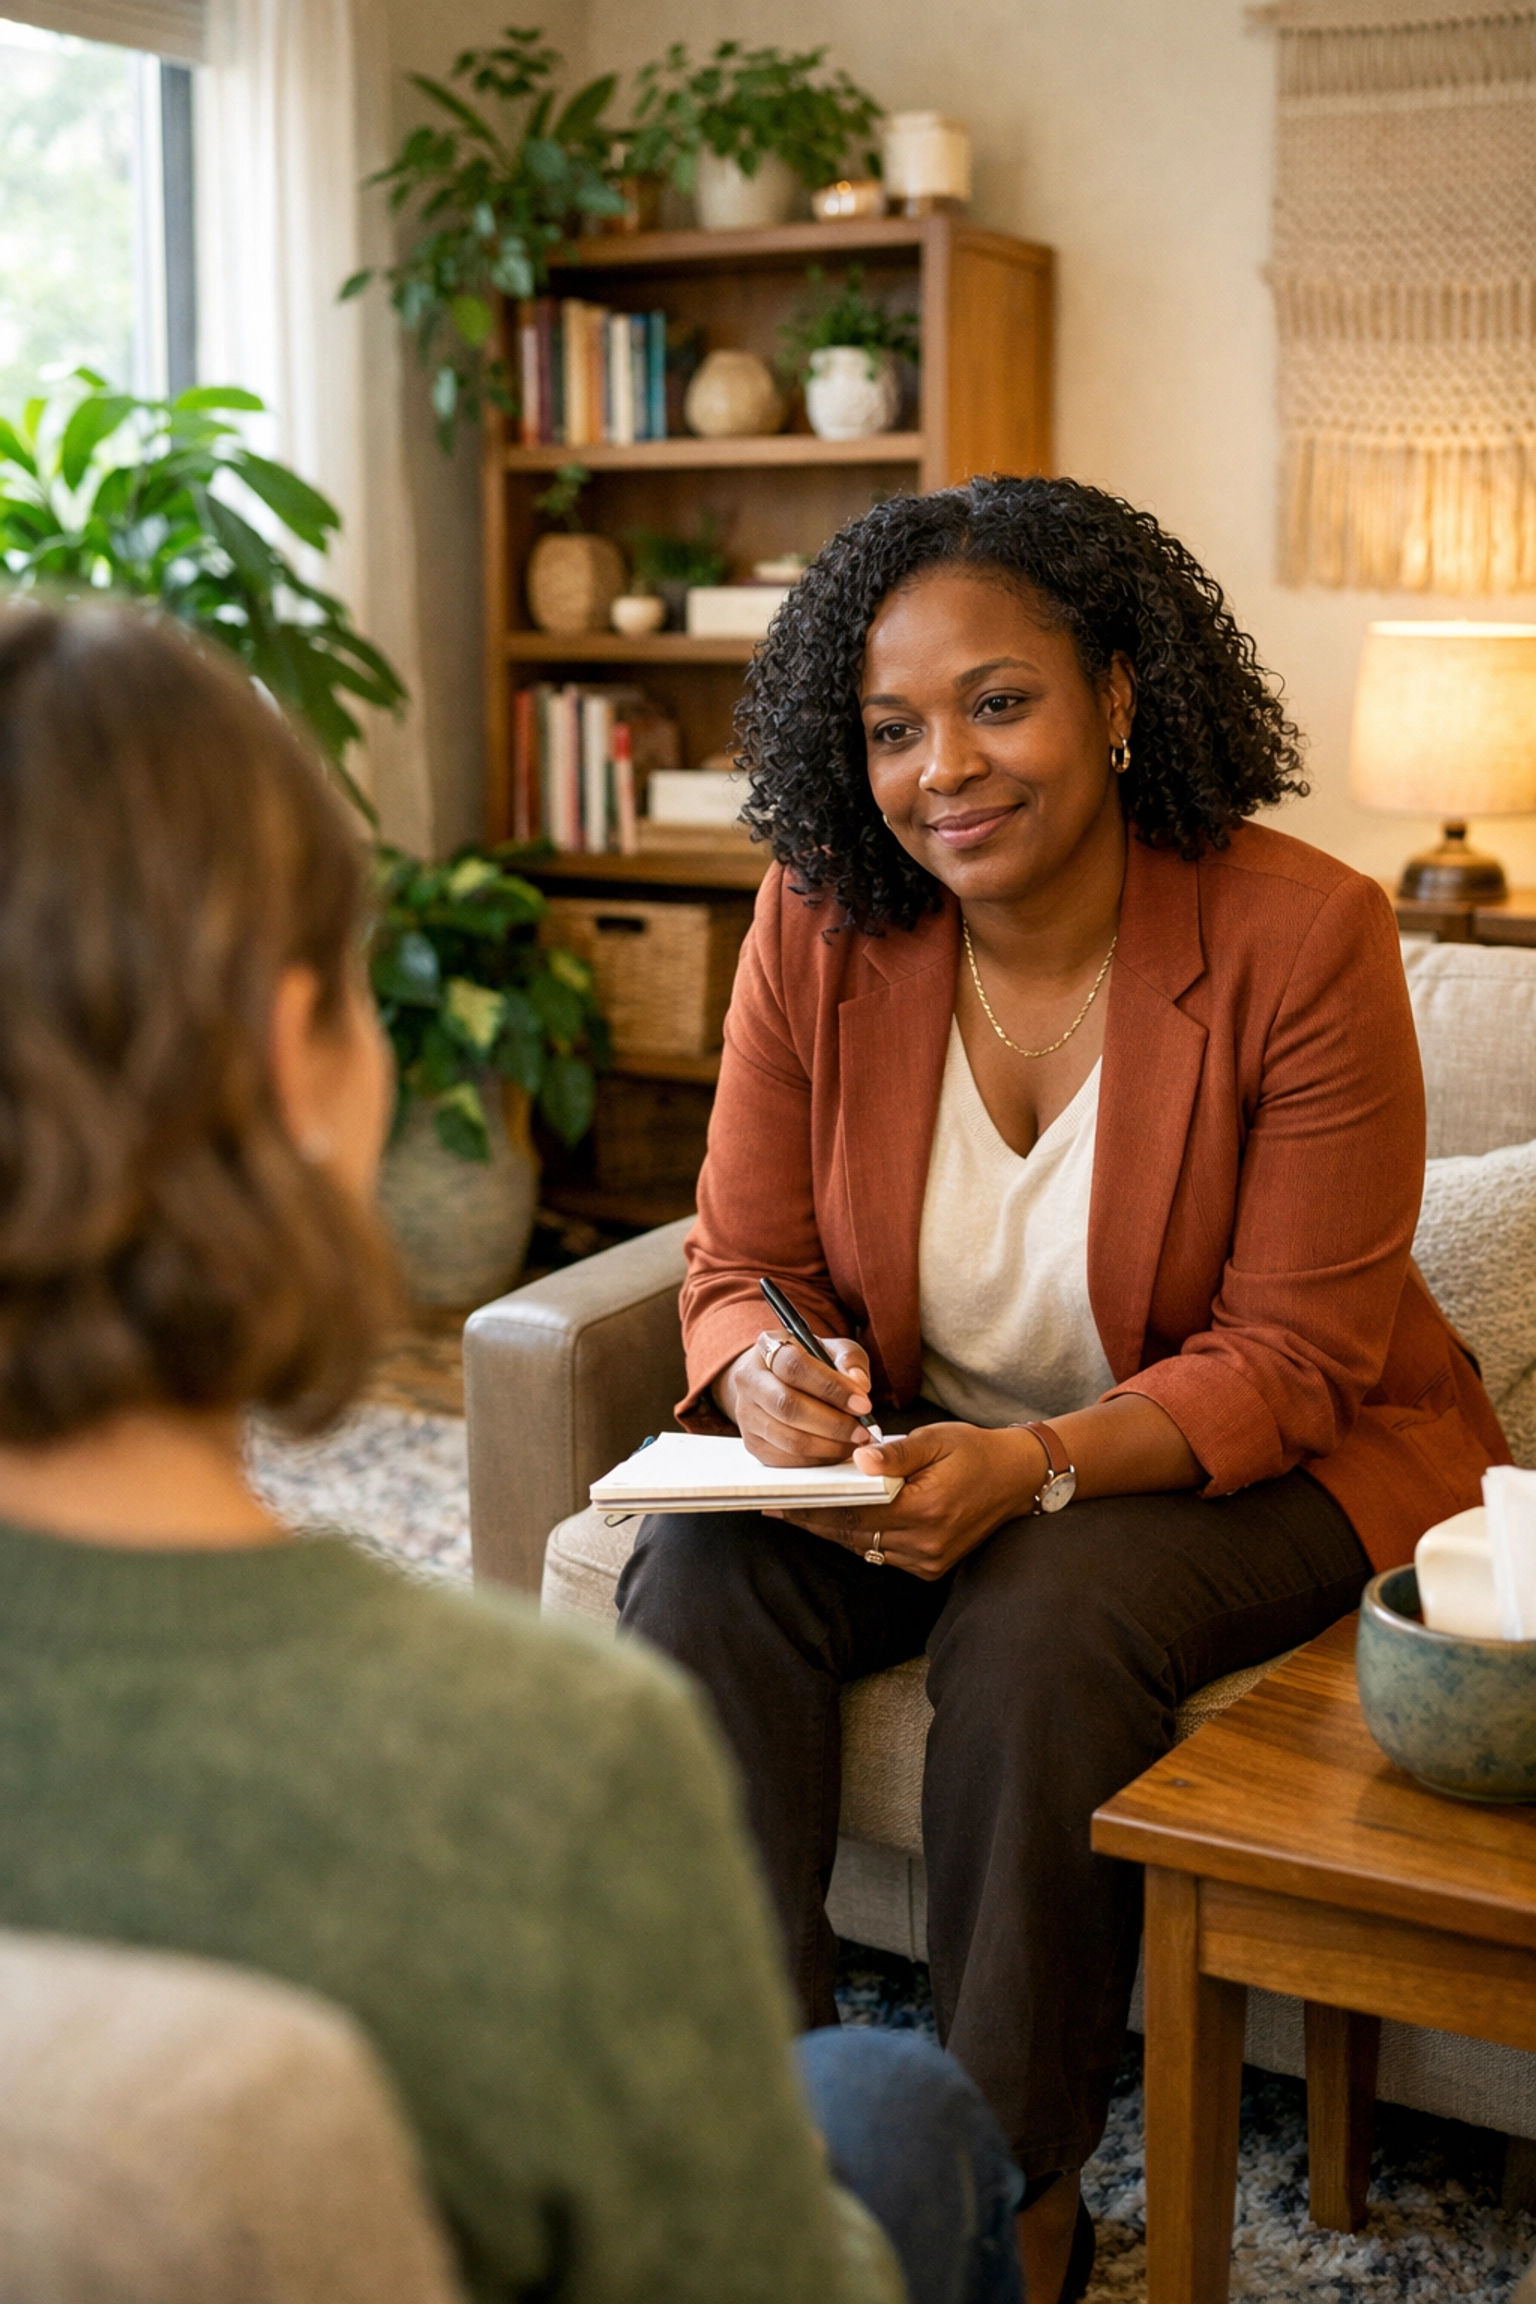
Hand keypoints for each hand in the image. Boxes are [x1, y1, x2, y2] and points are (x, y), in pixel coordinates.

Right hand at [717, 1332, 875, 1467]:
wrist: (778, 1380)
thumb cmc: (812, 1364)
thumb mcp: (834, 1350)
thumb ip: (850, 1361)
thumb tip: (859, 1385)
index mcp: (768, 1347)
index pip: (794, 1366)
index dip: (831, 1387)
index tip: (863, 1404)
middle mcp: (749, 1379)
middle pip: (788, 1406)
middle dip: (833, 1423)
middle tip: (863, 1431)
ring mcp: (746, 1414)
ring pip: (789, 1438)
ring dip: (829, 1445)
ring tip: (855, 1441)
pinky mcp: (752, 1443)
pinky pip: (787, 1459)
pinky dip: (818, 1459)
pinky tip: (837, 1449)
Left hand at [765, 1422, 1048, 1579]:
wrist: (1017, 1479)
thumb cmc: (975, 1450)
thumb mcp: (937, 1439)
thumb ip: (896, 1453)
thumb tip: (859, 1460)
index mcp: (924, 1509)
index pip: (853, 1511)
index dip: (812, 1508)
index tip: (780, 1500)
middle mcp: (925, 1543)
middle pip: (851, 1534)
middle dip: (812, 1520)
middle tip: (775, 1507)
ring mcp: (928, 1560)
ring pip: (864, 1547)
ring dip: (831, 1531)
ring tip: (796, 1513)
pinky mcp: (931, 1568)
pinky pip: (882, 1553)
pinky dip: (858, 1537)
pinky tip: (835, 1522)